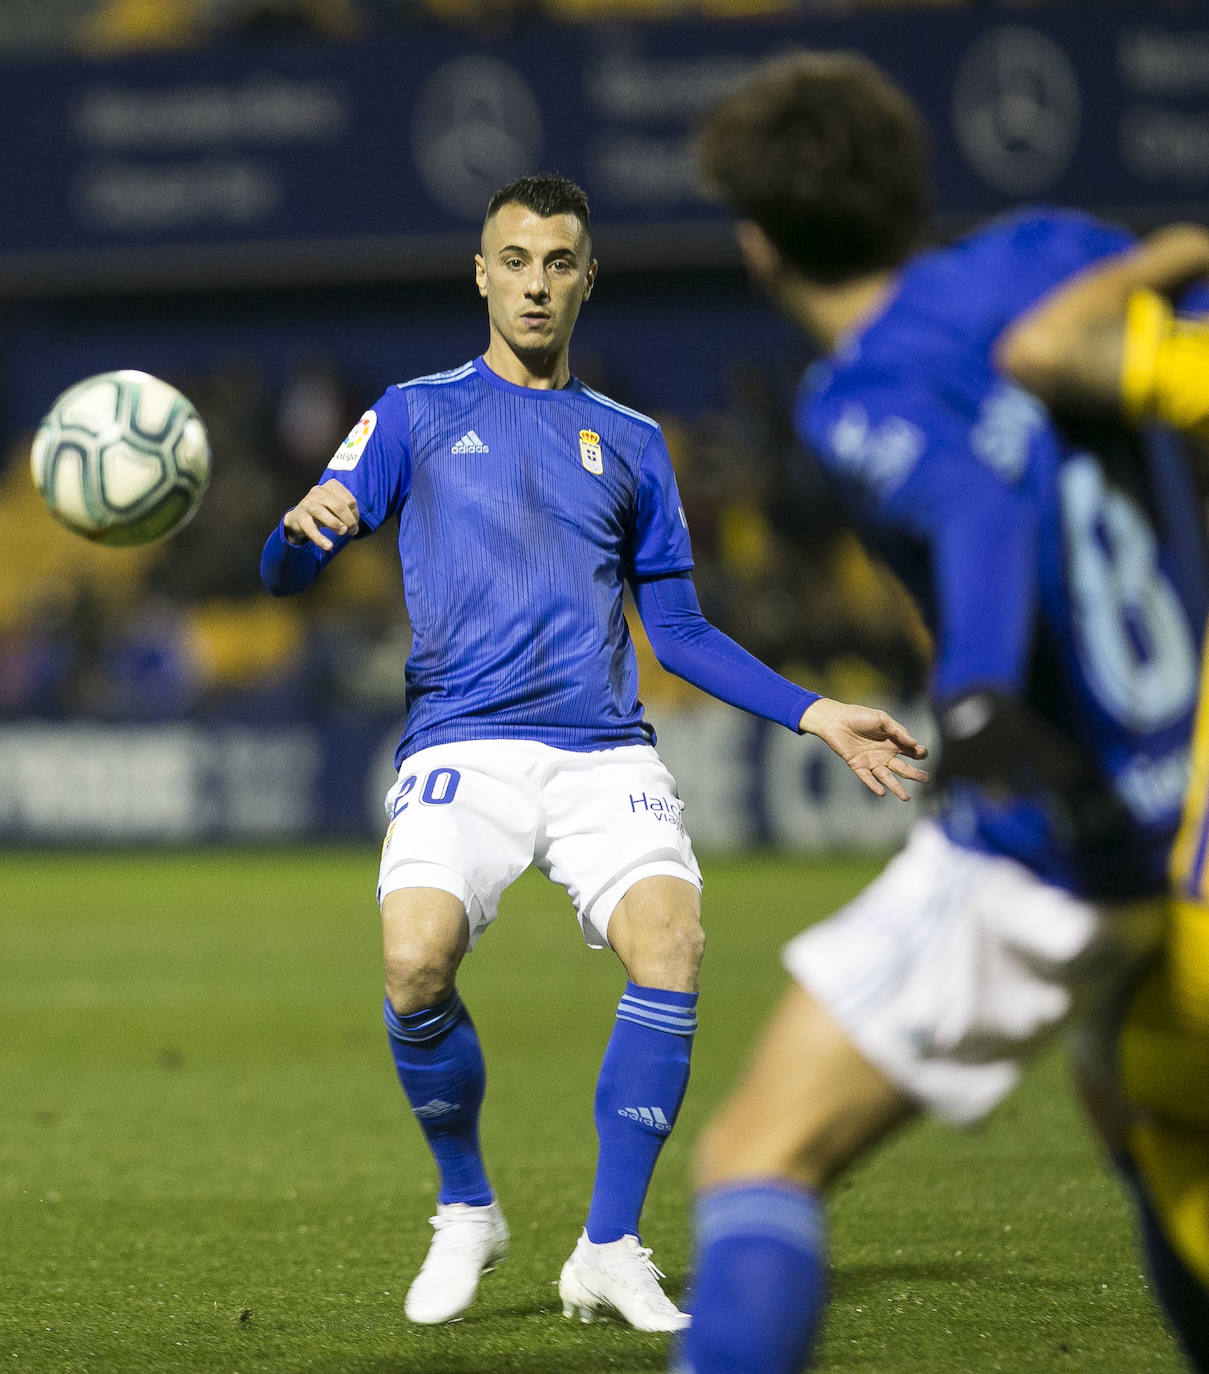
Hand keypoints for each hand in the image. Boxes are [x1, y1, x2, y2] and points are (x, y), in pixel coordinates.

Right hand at [283, 479, 359, 550]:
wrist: (299, 519)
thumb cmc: (324, 512)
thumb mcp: (337, 509)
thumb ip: (348, 515)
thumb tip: (353, 528)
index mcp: (331, 487)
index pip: (349, 500)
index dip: (355, 514)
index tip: (354, 523)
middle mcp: (318, 491)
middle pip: (339, 506)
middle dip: (349, 521)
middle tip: (352, 531)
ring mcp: (308, 503)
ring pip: (322, 512)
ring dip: (336, 524)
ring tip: (343, 532)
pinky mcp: (300, 517)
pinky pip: (311, 529)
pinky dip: (320, 539)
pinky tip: (328, 546)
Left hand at [798, 697, 929, 799]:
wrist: (835, 719)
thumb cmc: (859, 716)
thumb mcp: (881, 719)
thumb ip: (898, 730)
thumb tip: (913, 743)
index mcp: (893, 742)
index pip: (911, 751)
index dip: (919, 752)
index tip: (920, 751)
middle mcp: (884, 754)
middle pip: (903, 768)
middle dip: (915, 774)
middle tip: (926, 779)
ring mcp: (872, 761)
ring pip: (887, 778)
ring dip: (896, 787)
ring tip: (906, 798)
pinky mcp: (858, 765)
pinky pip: (867, 778)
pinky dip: (874, 786)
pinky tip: (882, 792)